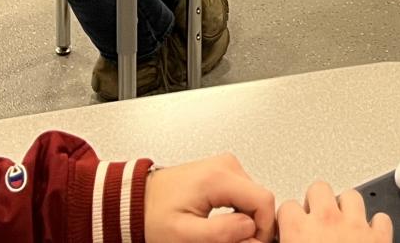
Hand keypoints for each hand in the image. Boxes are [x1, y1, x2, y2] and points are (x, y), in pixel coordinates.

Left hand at [144, 154, 275, 242]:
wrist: (136, 201)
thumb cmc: (152, 215)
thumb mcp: (184, 234)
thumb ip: (221, 233)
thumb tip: (251, 229)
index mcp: (218, 177)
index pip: (264, 200)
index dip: (264, 229)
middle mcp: (226, 165)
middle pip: (261, 200)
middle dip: (254, 227)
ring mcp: (225, 166)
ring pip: (254, 198)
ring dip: (246, 221)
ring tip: (223, 235)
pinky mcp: (222, 172)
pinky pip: (244, 195)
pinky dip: (239, 213)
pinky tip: (223, 225)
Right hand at [277, 182, 390, 242]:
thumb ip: (285, 241)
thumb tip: (277, 242)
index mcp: (299, 231)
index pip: (287, 207)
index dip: (289, 217)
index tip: (290, 225)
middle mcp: (328, 221)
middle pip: (319, 188)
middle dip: (317, 201)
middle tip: (316, 218)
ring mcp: (356, 227)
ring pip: (352, 196)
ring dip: (347, 208)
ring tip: (342, 221)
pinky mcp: (379, 238)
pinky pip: (381, 219)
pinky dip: (376, 225)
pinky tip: (370, 234)